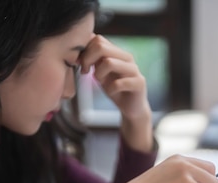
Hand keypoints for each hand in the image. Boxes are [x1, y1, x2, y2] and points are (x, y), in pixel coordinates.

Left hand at [79, 35, 152, 151]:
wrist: (132, 107)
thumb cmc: (114, 88)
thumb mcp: (100, 71)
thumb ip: (93, 59)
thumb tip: (78, 48)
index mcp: (118, 52)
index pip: (98, 39)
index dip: (85, 51)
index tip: (81, 64)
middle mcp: (127, 57)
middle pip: (101, 46)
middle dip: (88, 59)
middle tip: (85, 72)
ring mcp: (134, 70)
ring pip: (109, 62)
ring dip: (99, 74)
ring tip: (99, 82)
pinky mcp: (139, 83)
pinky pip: (118, 83)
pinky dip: (110, 89)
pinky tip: (111, 93)